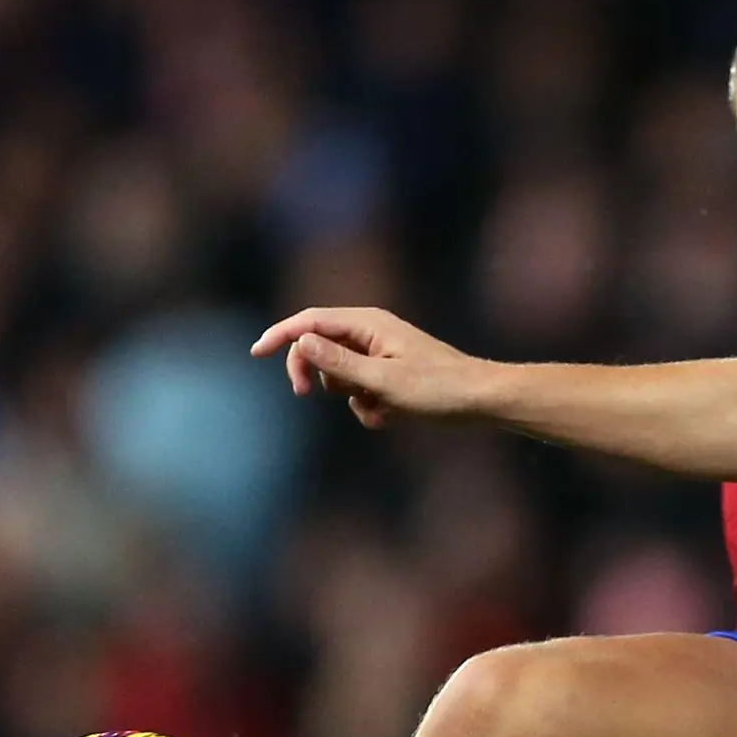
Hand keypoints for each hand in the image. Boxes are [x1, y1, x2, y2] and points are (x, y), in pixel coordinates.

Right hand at [252, 306, 488, 428]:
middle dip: (311, 373)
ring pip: (338, 376)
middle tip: (303, 395)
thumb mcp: (383, 380)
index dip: (281, 335)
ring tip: (381, 406)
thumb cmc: (438, 389)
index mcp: (368, 323)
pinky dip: (369, 408)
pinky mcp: (388, 376)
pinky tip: (394, 415)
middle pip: (317, 348)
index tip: (256, 352)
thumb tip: (302, 343)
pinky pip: (360, 393)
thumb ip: (339, 362)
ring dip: (350, 396)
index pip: (311, 321)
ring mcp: (379, 355)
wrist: (480, 401)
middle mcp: (371, 333)